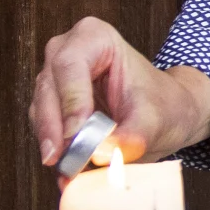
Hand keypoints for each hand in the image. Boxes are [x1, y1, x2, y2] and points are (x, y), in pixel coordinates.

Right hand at [27, 17, 209, 167]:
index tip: (76, 135)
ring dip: (53, 143)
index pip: (70, 65)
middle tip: (64, 162)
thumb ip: (132, 136)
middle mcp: (66, 51)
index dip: (71, 101)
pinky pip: (44, 127)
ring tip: (69, 172)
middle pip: (48, 89)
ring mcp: (55, 77)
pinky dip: (56, 150)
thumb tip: (103, 154)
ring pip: (41, 111)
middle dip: (55, 129)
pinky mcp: (51, 104)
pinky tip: (68, 170)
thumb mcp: (155, 120)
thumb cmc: (164, 104)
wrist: (168, 113)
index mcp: (94, 37)